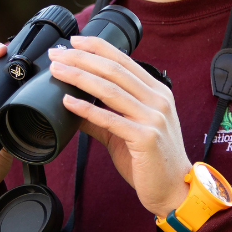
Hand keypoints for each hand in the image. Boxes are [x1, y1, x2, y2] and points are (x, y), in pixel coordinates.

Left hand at [48, 36, 190, 216]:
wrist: (174, 189)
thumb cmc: (151, 160)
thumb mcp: (127, 132)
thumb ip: (102, 117)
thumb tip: (72, 105)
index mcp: (157, 92)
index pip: (124, 60)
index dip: (97, 47)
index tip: (73, 41)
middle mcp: (158, 100)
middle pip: (114, 70)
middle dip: (81, 58)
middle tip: (57, 54)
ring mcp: (153, 118)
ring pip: (110, 89)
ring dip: (79, 77)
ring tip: (57, 71)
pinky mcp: (145, 138)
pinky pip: (110, 119)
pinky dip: (87, 108)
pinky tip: (68, 102)